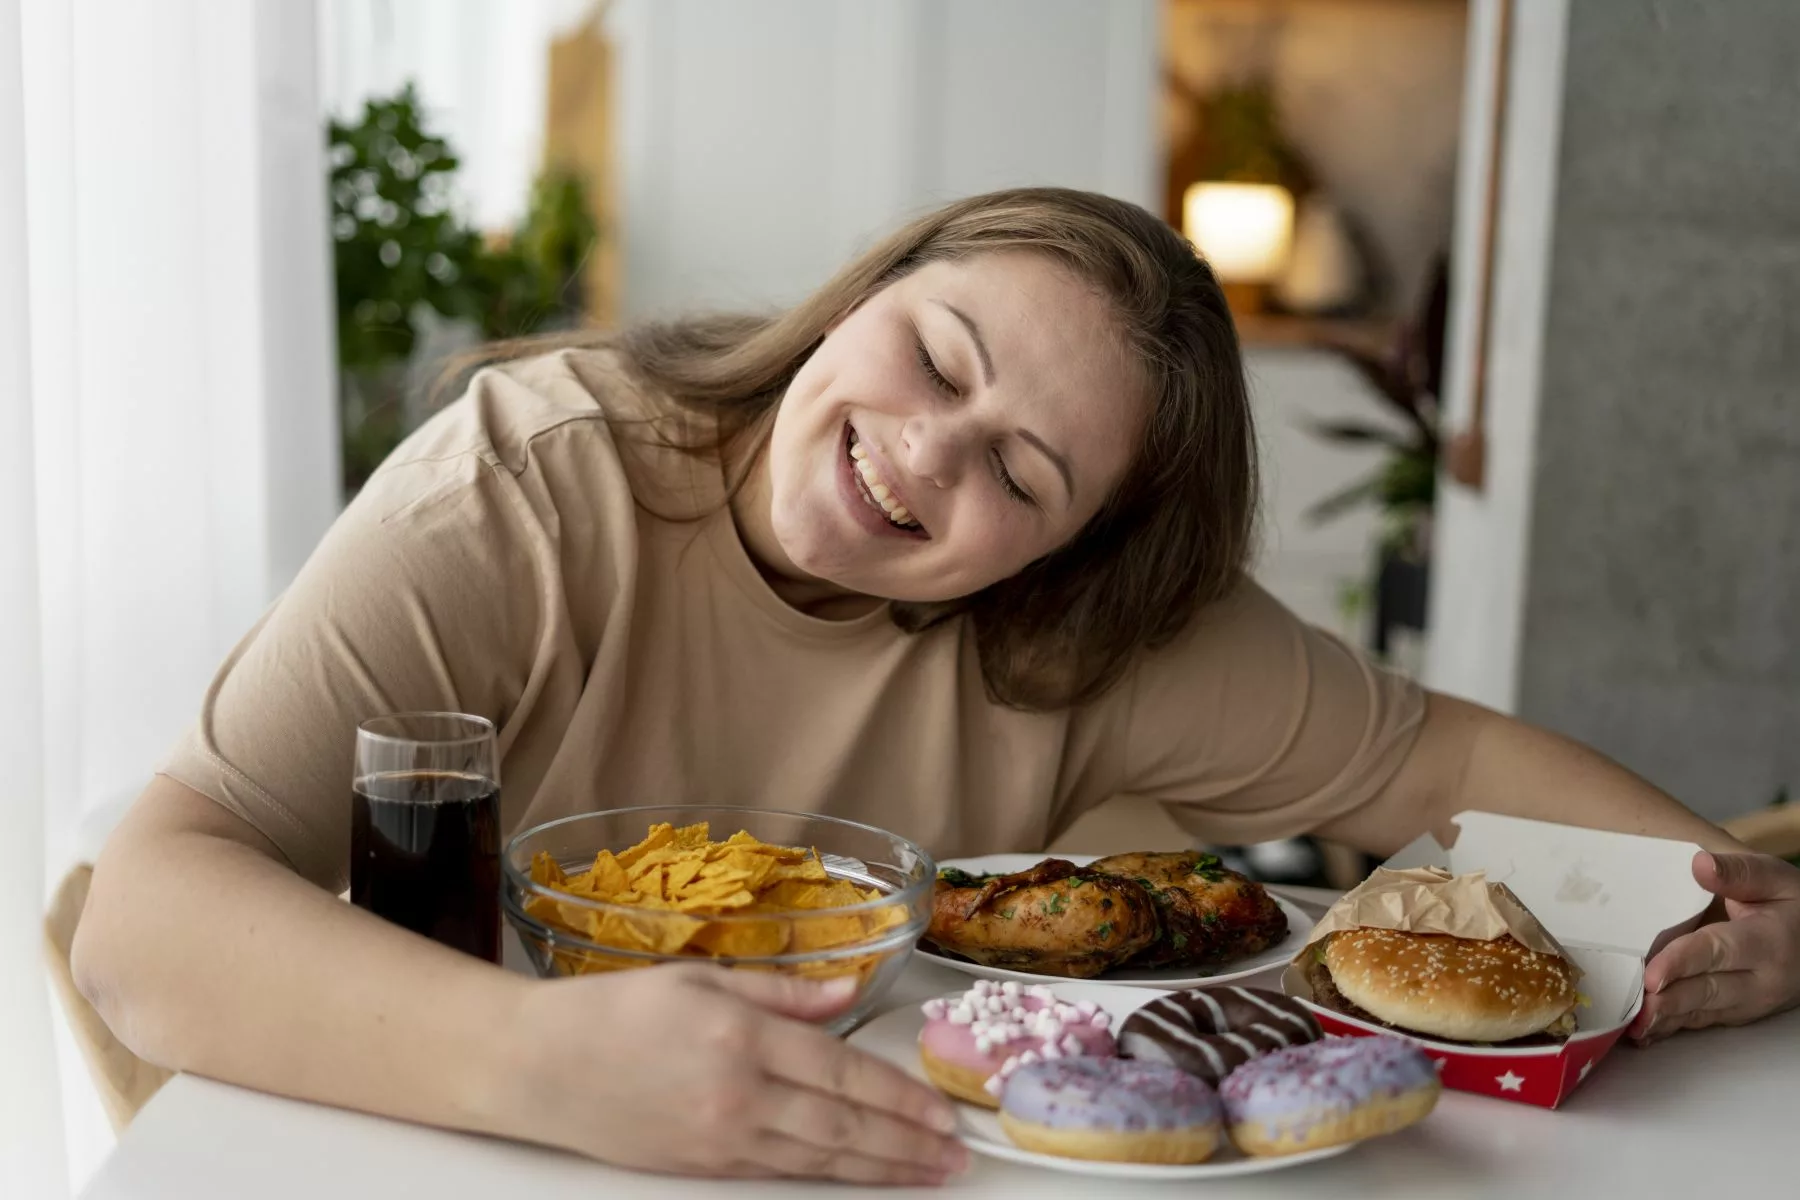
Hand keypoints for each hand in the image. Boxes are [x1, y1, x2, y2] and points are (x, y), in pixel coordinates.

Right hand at [491, 963, 966, 1184]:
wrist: (533, 1067)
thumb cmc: (610, 1013)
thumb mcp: (700, 977)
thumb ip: (783, 990)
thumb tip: (848, 990)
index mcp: (739, 1035)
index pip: (842, 1072)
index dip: (899, 1098)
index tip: (940, 1112)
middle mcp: (735, 1094)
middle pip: (842, 1127)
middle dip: (906, 1145)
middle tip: (953, 1158)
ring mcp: (718, 1139)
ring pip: (818, 1160)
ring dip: (879, 1170)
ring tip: (924, 1174)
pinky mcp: (699, 1167)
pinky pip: (778, 1173)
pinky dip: (826, 1176)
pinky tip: (856, 1176)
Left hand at [1630, 851, 1799, 1044]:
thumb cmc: (1792, 905)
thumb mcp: (1774, 879)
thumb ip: (1737, 872)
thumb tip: (1699, 863)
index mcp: (1767, 942)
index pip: (1717, 952)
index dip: (1681, 963)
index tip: (1651, 974)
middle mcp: (1761, 980)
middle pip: (1707, 991)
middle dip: (1667, 1001)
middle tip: (1632, 1008)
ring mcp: (1751, 1002)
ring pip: (1703, 1013)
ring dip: (1666, 1021)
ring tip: (1631, 1026)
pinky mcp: (1740, 1013)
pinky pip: (1703, 1022)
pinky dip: (1673, 1028)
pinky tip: (1645, 1032)